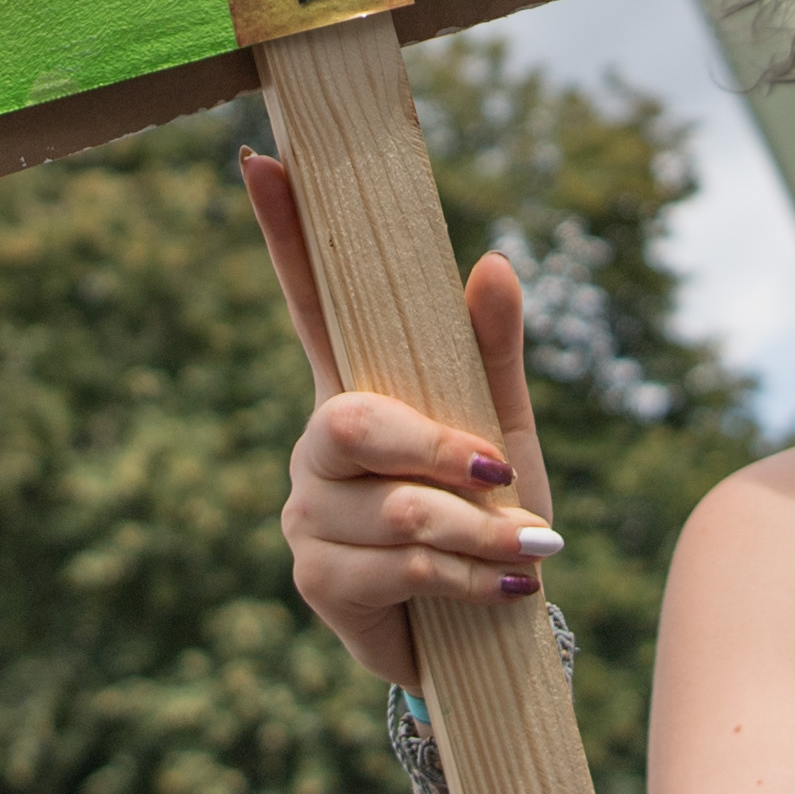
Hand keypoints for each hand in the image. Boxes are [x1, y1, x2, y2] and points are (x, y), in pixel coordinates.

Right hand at [244, 150, 564, 688]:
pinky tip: (504, 587)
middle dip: (438, 449)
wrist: (491, 634)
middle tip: (503, 471)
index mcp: (356, 392)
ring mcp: (307, 512)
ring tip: (533, 547)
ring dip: (478, 530)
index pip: (311, 302)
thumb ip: (492, 353)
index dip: (284, 237)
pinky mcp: (316, 578)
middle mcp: (316, 445)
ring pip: (395, 505)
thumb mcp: (505, 430)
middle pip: (355, 422)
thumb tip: (492, 262)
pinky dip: (465, 574)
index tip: (261, 159)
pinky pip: (398, 563)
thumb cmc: (490, 516)